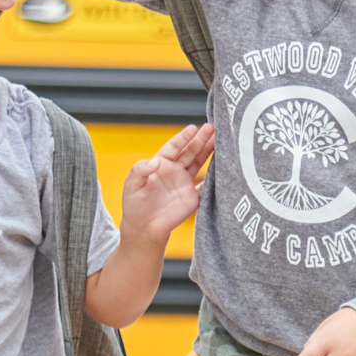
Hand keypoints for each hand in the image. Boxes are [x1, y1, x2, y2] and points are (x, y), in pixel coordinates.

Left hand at [121, 123, 214, 242]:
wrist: (144, 227)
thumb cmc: (134, 204)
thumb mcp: (132, 184)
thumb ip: (140, 170)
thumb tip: (155, 162)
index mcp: (161, 164)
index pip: (174, 147)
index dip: (184, 137)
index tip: (193, 128)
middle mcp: (175, 171)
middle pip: (190, 151)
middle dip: (201, 139)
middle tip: (212, 128)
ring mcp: (185, 183)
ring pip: (200, 163)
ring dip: (209, 152)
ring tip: (220, 140)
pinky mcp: (193, 198)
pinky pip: (207, 185)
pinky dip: (214, 177)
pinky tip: (223, 167)